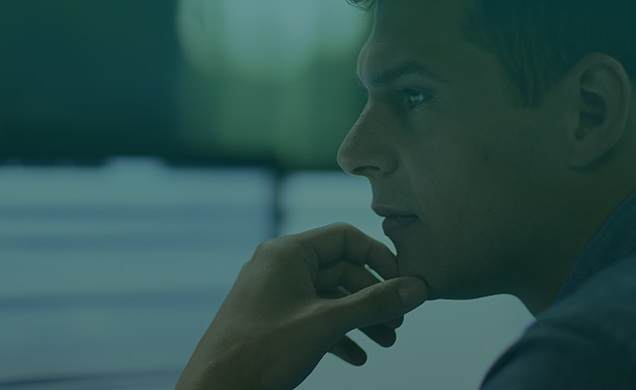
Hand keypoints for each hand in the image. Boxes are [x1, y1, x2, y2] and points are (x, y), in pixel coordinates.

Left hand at [175, 223, 428, 389]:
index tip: (403, 286)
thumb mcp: (326, 324)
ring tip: (386, 343)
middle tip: (398, 325)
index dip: (378, 258)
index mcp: (287, 253)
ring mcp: (274, 294)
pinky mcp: (272, 321)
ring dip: (360, 319)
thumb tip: (419, 288)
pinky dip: (338, 334)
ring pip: (330, 297)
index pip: (345, 237)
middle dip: (372, 298)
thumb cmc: (263, 350)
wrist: (216, 388)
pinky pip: (313, 318)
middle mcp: (278, 267)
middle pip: (341, 269)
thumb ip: (374, 304)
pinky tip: (357, 357)